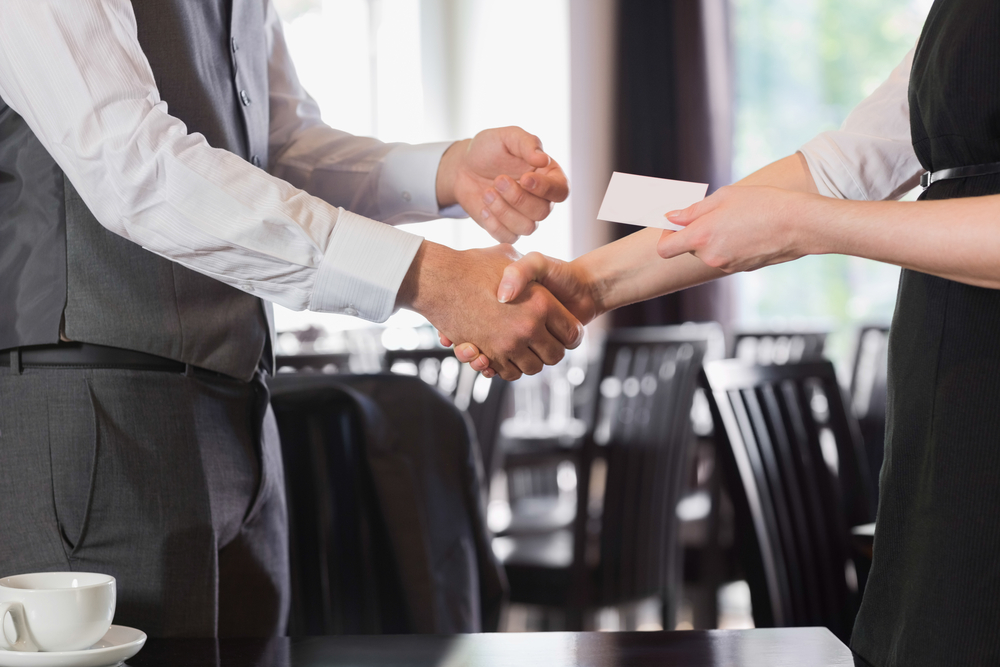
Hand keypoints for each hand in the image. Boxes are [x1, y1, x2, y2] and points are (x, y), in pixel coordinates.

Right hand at [396, 242, 583, 380]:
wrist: (438, 278)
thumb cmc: (474, 264)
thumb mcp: (509, 256)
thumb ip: (529, 268)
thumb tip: (543, 286)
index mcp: (541, 302)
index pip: (572, 333)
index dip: (571, 334)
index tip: (565, 333)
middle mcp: (528, 326)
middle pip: (555, 356)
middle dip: (552, 351)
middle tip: (546, 342)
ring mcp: (508, 344)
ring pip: (533, 368)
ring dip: (531, 361)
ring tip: (525, 347)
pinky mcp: (488, 355)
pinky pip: (508, 372)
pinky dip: (509, 368)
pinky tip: (507, 354)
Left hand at [436, 127, 568, 243]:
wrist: (463, 167)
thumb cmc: (489, 149)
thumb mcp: (507, 137)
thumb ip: (527, 143)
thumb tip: (543, 159)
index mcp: (548, 176)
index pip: (560, 190)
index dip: (545, 189)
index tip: (524, 178)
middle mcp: (541, 200)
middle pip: (542, 212)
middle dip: (518, 198)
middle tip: (498, 180)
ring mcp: (525, 217)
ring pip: (527, 228)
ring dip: (504, 211)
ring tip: (486, 193)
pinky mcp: (507, 229)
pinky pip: (508, 237)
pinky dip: (494, 224)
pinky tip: (483, 207)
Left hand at [655, 185, 813, 271]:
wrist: (800, 224)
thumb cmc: (763, 204)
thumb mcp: (724, 197)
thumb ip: (693, 210)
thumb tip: (671, 218)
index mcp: (701, 237)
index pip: (665, 248)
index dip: (665, 235)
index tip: (673, 224)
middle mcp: (710, 256)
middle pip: (688, 248)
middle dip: (695, 232)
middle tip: (716, 213)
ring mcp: (726, 265)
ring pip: (708, 252)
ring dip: (714, 238)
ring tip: (738, 220)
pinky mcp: (741, 269)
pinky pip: (725, 256)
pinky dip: (729, 245)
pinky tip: (748, 230)